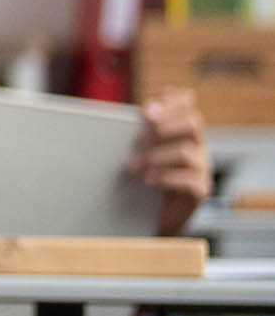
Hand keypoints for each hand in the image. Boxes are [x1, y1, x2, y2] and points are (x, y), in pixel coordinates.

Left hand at [130, 89, 211, 235]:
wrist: (150, 215)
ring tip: (132, 166)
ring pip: (186, 152)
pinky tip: (148, 180)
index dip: (170, 100)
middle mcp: (197, 144)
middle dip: (163, 127)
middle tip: (136, 140)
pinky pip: (189, 180)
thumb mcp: (138, 149)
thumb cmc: (141, 174)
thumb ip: (135, 131)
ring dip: (155, 156)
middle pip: (193, 122)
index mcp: (182, 128)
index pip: (186, 102)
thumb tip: (113, 119)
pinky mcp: (200, 190)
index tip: (145, 111)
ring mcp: (202, 167)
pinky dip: (165, 178)